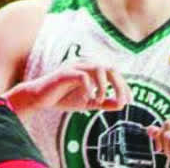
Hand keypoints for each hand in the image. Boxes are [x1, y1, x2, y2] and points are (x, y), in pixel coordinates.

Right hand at [8, 61, 131, 114]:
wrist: (40, 99)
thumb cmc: (63, 98)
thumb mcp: (88, 102)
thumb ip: (104, 102)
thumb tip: (122, 105)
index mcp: (91, 70)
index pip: (113, 72)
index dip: (124, 85)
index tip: (129, 100)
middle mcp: (85, 65)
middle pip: (109, 68)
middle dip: (119, 85)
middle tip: (122, 102)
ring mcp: (75, 67)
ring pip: (98, 68)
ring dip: (104, 85)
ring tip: (101, 100)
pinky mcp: (65, 73)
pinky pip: (82, 76)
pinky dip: (89, 87)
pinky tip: (88, 98)